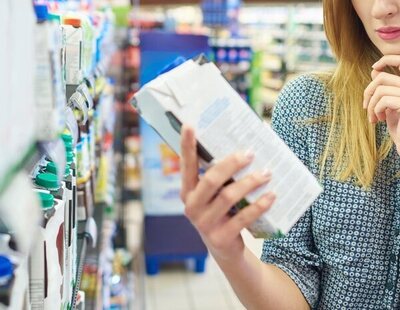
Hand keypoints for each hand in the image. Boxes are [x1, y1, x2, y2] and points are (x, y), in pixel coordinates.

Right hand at [180, 125, 274, 261]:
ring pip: (228, 196)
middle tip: (250, 153)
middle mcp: (191, 206)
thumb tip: (244, 148)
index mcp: (187, 191)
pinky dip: (259, 205)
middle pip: (211, 179)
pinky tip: (271, 196)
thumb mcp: (215, 195)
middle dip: (231, 163)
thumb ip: (221, 177)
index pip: (186, 165)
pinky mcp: (220, 237)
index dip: (187, 146)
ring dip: (250, 182)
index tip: (190, 125)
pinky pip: (243, 218)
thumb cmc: (221, 212)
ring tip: (267, 173)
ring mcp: (204, 223)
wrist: (224, 249)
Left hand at [363, 55, 399, 153]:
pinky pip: (384, 100)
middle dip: (368, 93)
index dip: (386, 59)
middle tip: (366, 108)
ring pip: (380, 89)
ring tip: (374, 118)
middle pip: (382, 78)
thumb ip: (385, 89)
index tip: (374, 68)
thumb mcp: (389, 106)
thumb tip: (375, 70)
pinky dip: (376, 110)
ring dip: (371, 105)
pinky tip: (381, 120)